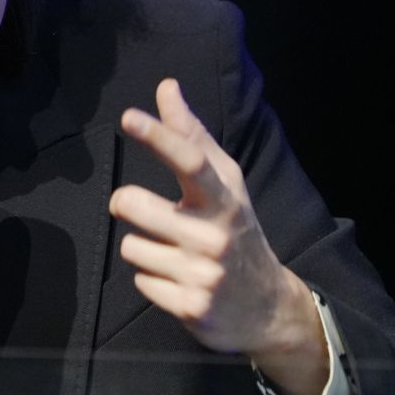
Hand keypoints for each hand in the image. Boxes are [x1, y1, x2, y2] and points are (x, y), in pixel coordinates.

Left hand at [108, 79, 328, 394]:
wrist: (268, 306)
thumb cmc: (235, 229)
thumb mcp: (224, 183)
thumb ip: (191, 136)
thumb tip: (167, 87)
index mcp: (223, 198)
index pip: (189, 160)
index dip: (158, 137)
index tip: (129, 117)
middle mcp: (215, 235)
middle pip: (134, 205)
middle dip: (127, 205)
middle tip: (144, 210)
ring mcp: (203, 274)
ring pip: (130, 246)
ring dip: (143, 247)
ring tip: (173, 252)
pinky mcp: (190, 307)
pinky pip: (139, 280)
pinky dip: (152, 279)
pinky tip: (178, 280)